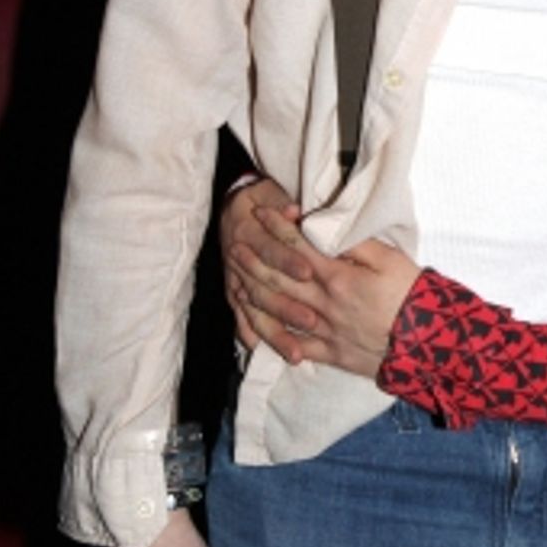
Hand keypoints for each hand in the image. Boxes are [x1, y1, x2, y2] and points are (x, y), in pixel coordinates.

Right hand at [221, 176, 299, 351]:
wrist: (235, 202)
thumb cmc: (265, 198)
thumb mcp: (274, 193)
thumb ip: (287, 204)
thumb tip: (296, 211)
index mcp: (250, 230)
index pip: (271, 248)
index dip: (288, 260)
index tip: (309, 272)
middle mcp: (239, 257)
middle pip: (262, 287)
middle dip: (287, 307)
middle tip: (313, 322)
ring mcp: (235, 277)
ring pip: (252, 309)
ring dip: (273, 331)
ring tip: (295, 352)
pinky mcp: (233, 290)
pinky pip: (239, 316)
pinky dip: (248, 333)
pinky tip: (260, 350)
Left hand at [230, 208, 419, 377]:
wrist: (428, 343)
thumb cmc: (412, 295)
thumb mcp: (389, 258)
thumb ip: (355, 243)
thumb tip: (326, 229)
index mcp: (337, 277)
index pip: (297, 246)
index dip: (276, 227)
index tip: (261, 213)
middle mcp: (323, 304)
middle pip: (278, 278)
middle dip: (254, 258)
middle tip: (236, 242)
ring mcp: (324, 331)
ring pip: (278, 310)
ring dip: (254, 291)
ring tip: (238, 278)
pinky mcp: (330, 353)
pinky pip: (294, 346)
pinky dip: (273, 338)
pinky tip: (257, 330)